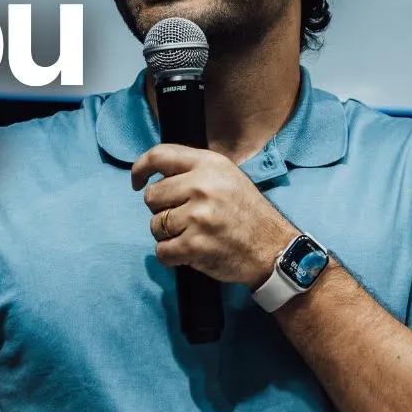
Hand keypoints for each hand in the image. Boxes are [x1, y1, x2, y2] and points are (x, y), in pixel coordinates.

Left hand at [131, 143, 298, 288]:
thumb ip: (193, 170)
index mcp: (209, 164)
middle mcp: (203, 186)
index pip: (159, 156)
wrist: (274, 249)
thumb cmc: (247, 214)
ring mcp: (198, 216)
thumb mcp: (227, 177)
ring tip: (193, 235)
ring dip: (168, 235)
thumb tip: (155, 172)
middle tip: (185, 218)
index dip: (140, 168)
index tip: (137, 181)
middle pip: (152, 196)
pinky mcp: (195, 245)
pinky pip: (162, 251)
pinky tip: (189, 253)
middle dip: (162, 210)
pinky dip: (171, 256)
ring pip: (155, 225)